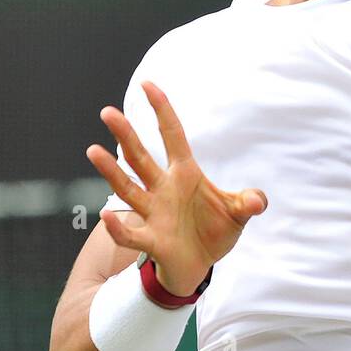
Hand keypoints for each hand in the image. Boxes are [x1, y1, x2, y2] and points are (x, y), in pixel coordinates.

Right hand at [86, 81, 267, 295]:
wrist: (200, 266)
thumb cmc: (214, 232)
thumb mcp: (237, 213)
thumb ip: (248, 202)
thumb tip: (257, 201)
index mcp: (185, 174)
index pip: (172, 135)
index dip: (162, 111)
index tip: (148, 84)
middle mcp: (164, 188)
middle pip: (140, 157)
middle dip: (126, 135)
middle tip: (108, 112)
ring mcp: (154, 213)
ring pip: (128, 188)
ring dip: (111, 171)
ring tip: (93, 151)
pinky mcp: (152, 240)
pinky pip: (131, 233)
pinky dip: (118, 226)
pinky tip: (106, 215)